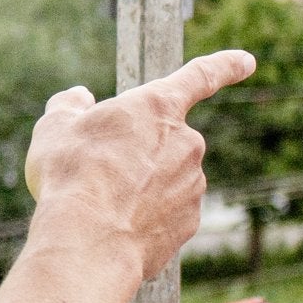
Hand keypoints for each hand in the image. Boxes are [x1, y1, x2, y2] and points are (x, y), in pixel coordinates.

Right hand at [22, 51, 255, 280]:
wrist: (88, 241)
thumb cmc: (72, 176)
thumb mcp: (54, 128)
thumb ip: (69, 106)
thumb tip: (78, 99)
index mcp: (158, 106)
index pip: (200, 76)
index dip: (225, 66)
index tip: (247, 62)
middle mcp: (186, 142)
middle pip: (166, 140)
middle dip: (140, 152)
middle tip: (100, 170)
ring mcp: (192, 185)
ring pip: (167, 178)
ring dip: (142, 186)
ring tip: (103, 203)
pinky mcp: (189, 223)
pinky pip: (167, 213)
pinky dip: (146, 217)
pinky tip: (117, 227)